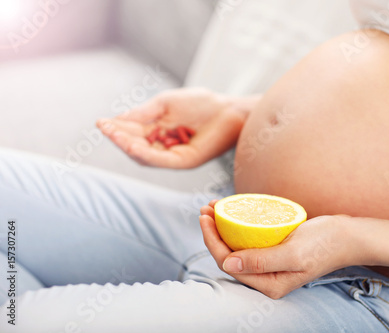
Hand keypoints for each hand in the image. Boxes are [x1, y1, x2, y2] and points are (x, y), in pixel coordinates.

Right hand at [96, 88, 251, 168]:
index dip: (116, 128)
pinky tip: (133, 146)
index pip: (132, 132)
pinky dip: (146, 154)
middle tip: (105, 128)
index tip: (101, 122)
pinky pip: (161, 160)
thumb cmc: (200, 103)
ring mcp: (173, 155)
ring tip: (115, 135)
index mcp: (157, 130)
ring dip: (128, 146)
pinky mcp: (184, 161)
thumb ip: (143, 113)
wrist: (228, 109)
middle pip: (135, 146)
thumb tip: (117, 119)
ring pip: (144, 155)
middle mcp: (162, 146)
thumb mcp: (165, 104)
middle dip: (119, 138)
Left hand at [199, 201, 360, 298]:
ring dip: (223, 226)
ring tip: (213, 206)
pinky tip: (232, 209)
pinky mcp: (274, 249)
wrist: (348, 236)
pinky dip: (238, 223)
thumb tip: (228, 265)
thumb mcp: (293, 254)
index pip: (228, 264)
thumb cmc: (325, 245)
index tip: (205, 217)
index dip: (212, 241)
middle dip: (213, 232)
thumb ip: (261, 262)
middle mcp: (266, 276)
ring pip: (237, 245)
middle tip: (206, 209)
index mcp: (268, 284)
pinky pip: (249, 238)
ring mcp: (269, 263)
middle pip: (228, 255)